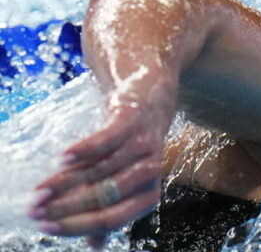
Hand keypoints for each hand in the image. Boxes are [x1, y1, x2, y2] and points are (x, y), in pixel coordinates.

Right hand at [29, 72, 176, 248]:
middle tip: (34, 211)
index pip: (110, 217)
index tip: (45, 228)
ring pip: (100, 169)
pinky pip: (109, 139)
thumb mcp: (126, 181)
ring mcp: (143, 144)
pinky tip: (62, 157)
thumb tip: (95, 247)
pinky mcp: (132, 120)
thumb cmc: (133, 148)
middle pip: (104, 196)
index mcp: (148, 194)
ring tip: (38, 190)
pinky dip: (85, 149)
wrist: (151, 98)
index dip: (76, 225)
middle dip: (65, 206)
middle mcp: (150, 172)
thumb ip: (110, 210)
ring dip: (65, 181)